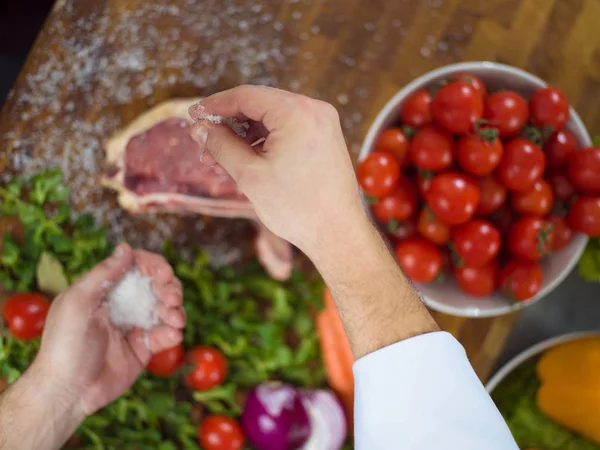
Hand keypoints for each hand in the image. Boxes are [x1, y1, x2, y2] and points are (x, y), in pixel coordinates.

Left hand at [36, 243, 185, 416]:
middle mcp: (121, 304)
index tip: (164, 273)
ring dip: (176, 310)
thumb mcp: (78, 303)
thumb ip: (103, 274)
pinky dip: (173, 333)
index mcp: (103, 289)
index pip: (135, 267)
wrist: (68, 392)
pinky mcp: (143, 348)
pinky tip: (172, 335)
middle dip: (170, 288)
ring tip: (175, 319)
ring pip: (165, 308)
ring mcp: (133, 326)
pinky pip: (165, 335)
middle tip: (172, 298)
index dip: (153, 265)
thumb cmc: (65, 345)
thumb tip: (126, 247)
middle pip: (156, 285)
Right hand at [189, 85, 365, 258]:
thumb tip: (201, 128)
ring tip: (220, 161)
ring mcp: (323, 125)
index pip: (246, 96)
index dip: (215, 105)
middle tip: (204, 145)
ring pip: (272, 121)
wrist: (338, 234)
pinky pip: (288, 132)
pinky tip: (245, 162)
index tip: (193, 115)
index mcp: (297, 112)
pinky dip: (265, 144)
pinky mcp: (325, 140)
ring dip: (245, 137)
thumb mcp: (250, 175)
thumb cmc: (298, 208)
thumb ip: (221, 145)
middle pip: (259, 106)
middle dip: (229, 125)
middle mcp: (315, 111)